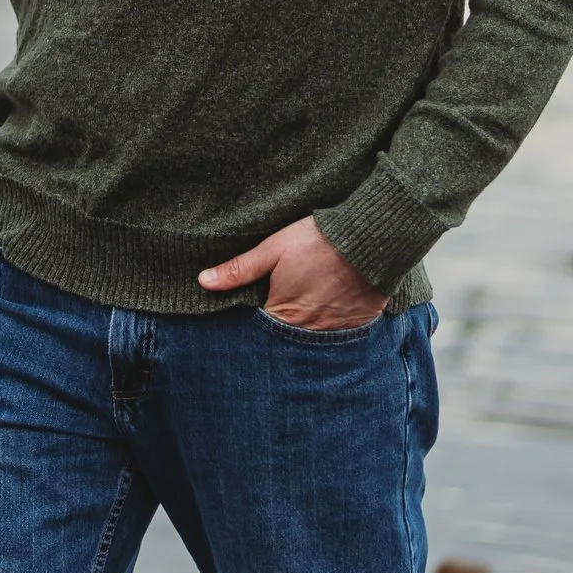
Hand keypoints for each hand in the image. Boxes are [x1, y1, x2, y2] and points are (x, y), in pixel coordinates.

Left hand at [198, 215, 387, 329]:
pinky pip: (342, 331)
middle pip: (288, 332)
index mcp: (283, 312)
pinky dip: (333, 320)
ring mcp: (337, 328)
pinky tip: (331, 303)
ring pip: (314, 334)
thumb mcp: (272, 250)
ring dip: (307, 322)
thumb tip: (203, 282)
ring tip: (308, 301)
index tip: (257, 304)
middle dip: (281, 322)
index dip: (256, 315)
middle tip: (285, 300)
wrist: (369, 239)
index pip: (261, 326)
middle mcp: (310, 328)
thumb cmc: (316, 241)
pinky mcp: (360, 322)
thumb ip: (239, 270)